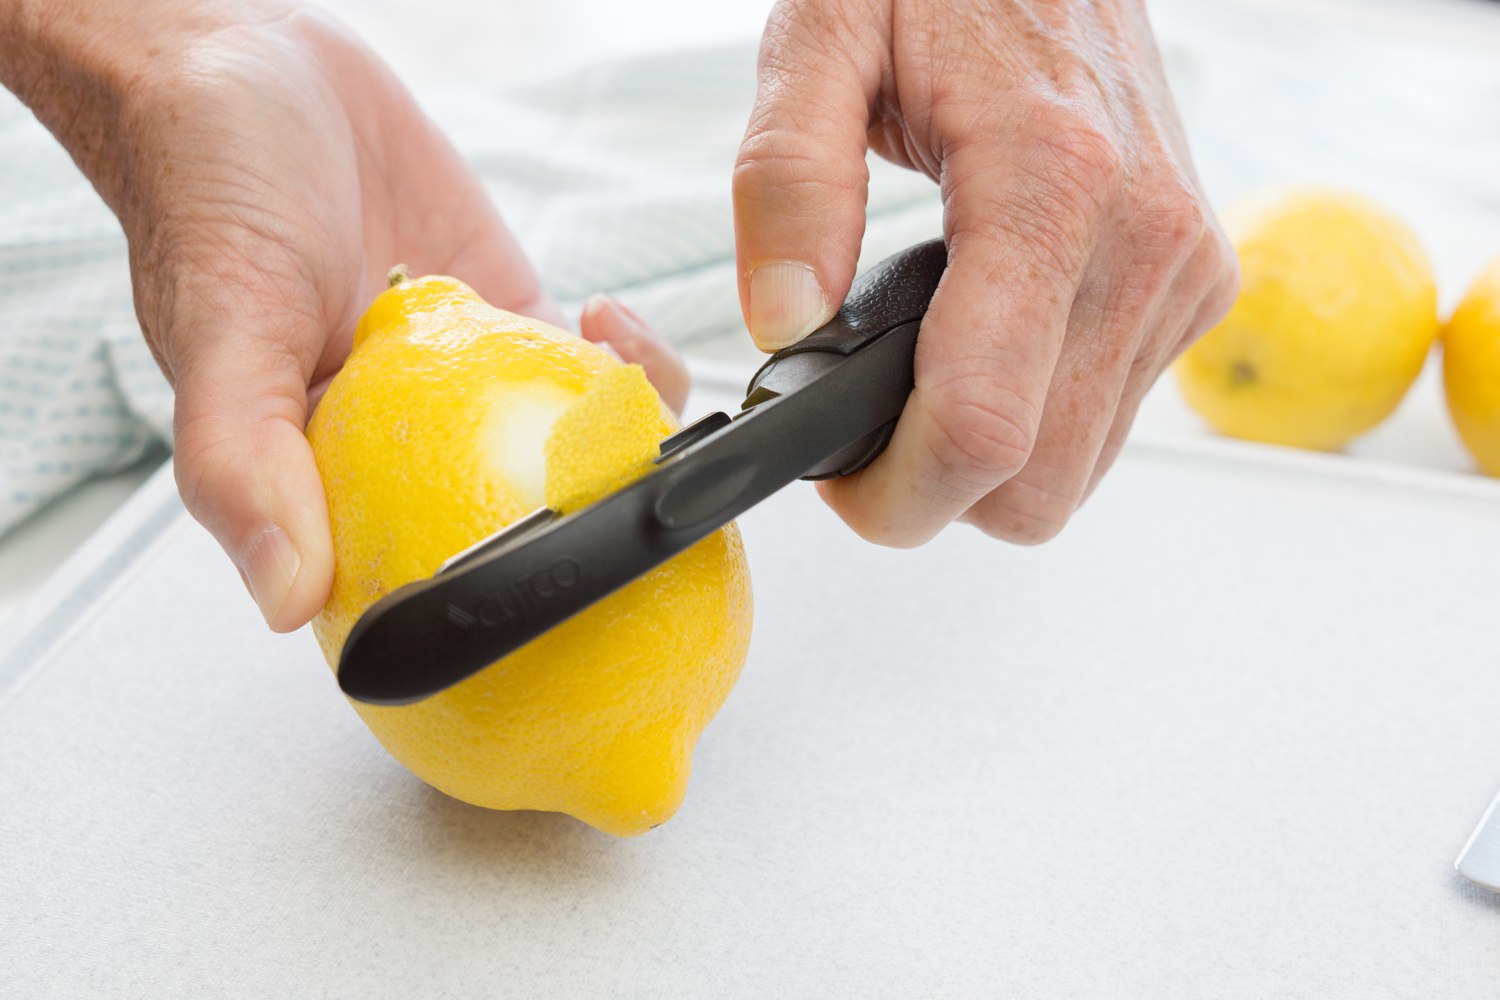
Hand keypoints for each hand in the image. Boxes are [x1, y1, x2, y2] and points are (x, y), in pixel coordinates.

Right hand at [2, 0, 686, 630]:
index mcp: (316, 476)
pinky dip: (614, 359)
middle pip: (509, 518)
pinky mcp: (504, 316)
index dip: (488, 601)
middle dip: (585, 527)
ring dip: (617, 435)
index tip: (563, 598)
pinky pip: (579, 364)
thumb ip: (242, 461)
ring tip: (628, 401)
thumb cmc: (207, 188)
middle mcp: (395, 440)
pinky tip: (611, 328)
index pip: (406, 574)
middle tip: (632, 501)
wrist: (250, 63)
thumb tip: (285, 596)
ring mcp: (460, 383)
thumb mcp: (220, 330)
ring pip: (560, 444)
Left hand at [734, 0, 1238, 545]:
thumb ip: (787, 179)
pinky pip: (1107, 420)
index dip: (896, 494)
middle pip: (1036, 489)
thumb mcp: (823, 34)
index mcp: (1053, 180)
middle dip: (935, 492)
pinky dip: (1038, 417)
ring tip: (919, 375)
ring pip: (1075, 472)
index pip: (987, 428)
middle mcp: (1145, 240)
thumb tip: (784, 323)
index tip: (835, 479)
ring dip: (986, 461)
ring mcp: (1183, 269)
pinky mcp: (1196, 282)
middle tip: (863, 432)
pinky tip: (987, 344)